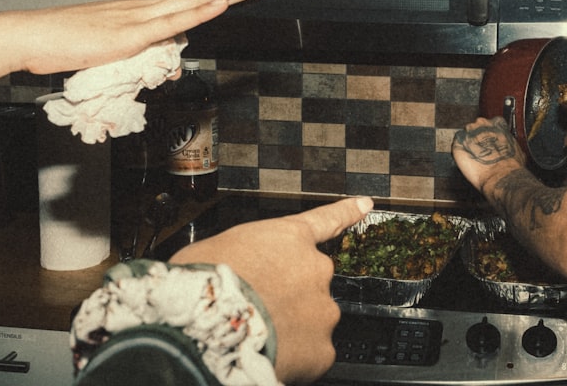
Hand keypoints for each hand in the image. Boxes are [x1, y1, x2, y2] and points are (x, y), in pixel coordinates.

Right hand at [14, 0, 278, 74]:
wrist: (28, 37)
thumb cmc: (63, 47)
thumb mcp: (115, 61)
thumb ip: (145, 63)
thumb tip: (171, 72)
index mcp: (144, 14)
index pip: (194, 2)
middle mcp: (146, 9)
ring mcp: (140, 18)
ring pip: (194, 1)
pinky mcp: (130, 33)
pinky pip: (172, 21)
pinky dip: (199, 10)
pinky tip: (221, 3)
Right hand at [170, 196, 372, 383]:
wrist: (209, 327)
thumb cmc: (202, 284)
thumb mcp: (217, 249)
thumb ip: (245, 254)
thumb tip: (239, 269)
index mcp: (290, 239)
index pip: (325, 221)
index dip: (346, 213)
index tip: (365, 205)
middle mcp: (316, 269)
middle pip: (310, 283)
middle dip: (290, 296)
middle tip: (258, 310)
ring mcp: (323, 309)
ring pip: (312, 321)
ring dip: (291, 329)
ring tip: (257, 335)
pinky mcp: (322, 350)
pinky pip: (311, 356)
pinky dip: (295, 360)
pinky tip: (268, 356)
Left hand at [452, 117, 525, 193]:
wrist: (501, 175)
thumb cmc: (511, 165)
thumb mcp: (517, 150)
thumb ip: (509, 143)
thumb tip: (508, 146)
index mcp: (498, 124)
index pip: (491, 122)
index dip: (490, 132)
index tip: (491, 141)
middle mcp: (483, 124)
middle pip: (477, 126)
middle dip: (478, 136)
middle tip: (482, 150)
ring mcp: (470, 132)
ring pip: (466, 133)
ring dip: (469, 143)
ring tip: (475, 156)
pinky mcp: (459, 143)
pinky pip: (457, 141)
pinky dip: (460, 148)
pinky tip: (467, 157)